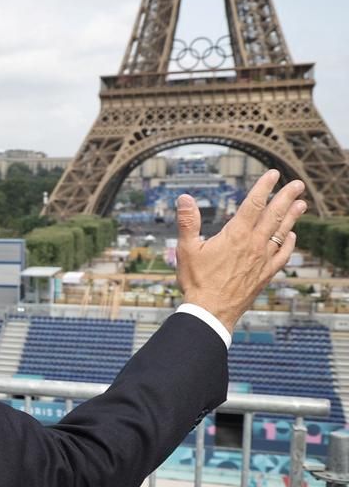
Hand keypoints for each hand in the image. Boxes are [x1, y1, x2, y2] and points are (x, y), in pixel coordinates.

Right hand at [175, 169, 306, 331]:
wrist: (211, 311)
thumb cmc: (197, 281)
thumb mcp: (186, 249)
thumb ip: (188, 222)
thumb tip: (184, 198)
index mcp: (235, 235)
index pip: (253, 204)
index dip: (264, 187)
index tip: (273, 174)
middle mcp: (254, 245)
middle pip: (274, 215)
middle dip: (286, 198)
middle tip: (297, 184)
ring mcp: (263, 260)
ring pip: (282, 233)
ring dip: (293, 217)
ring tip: (302, 204)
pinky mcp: (265, 274)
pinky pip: (283, 255)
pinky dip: (290, 243)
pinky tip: (292, 236)